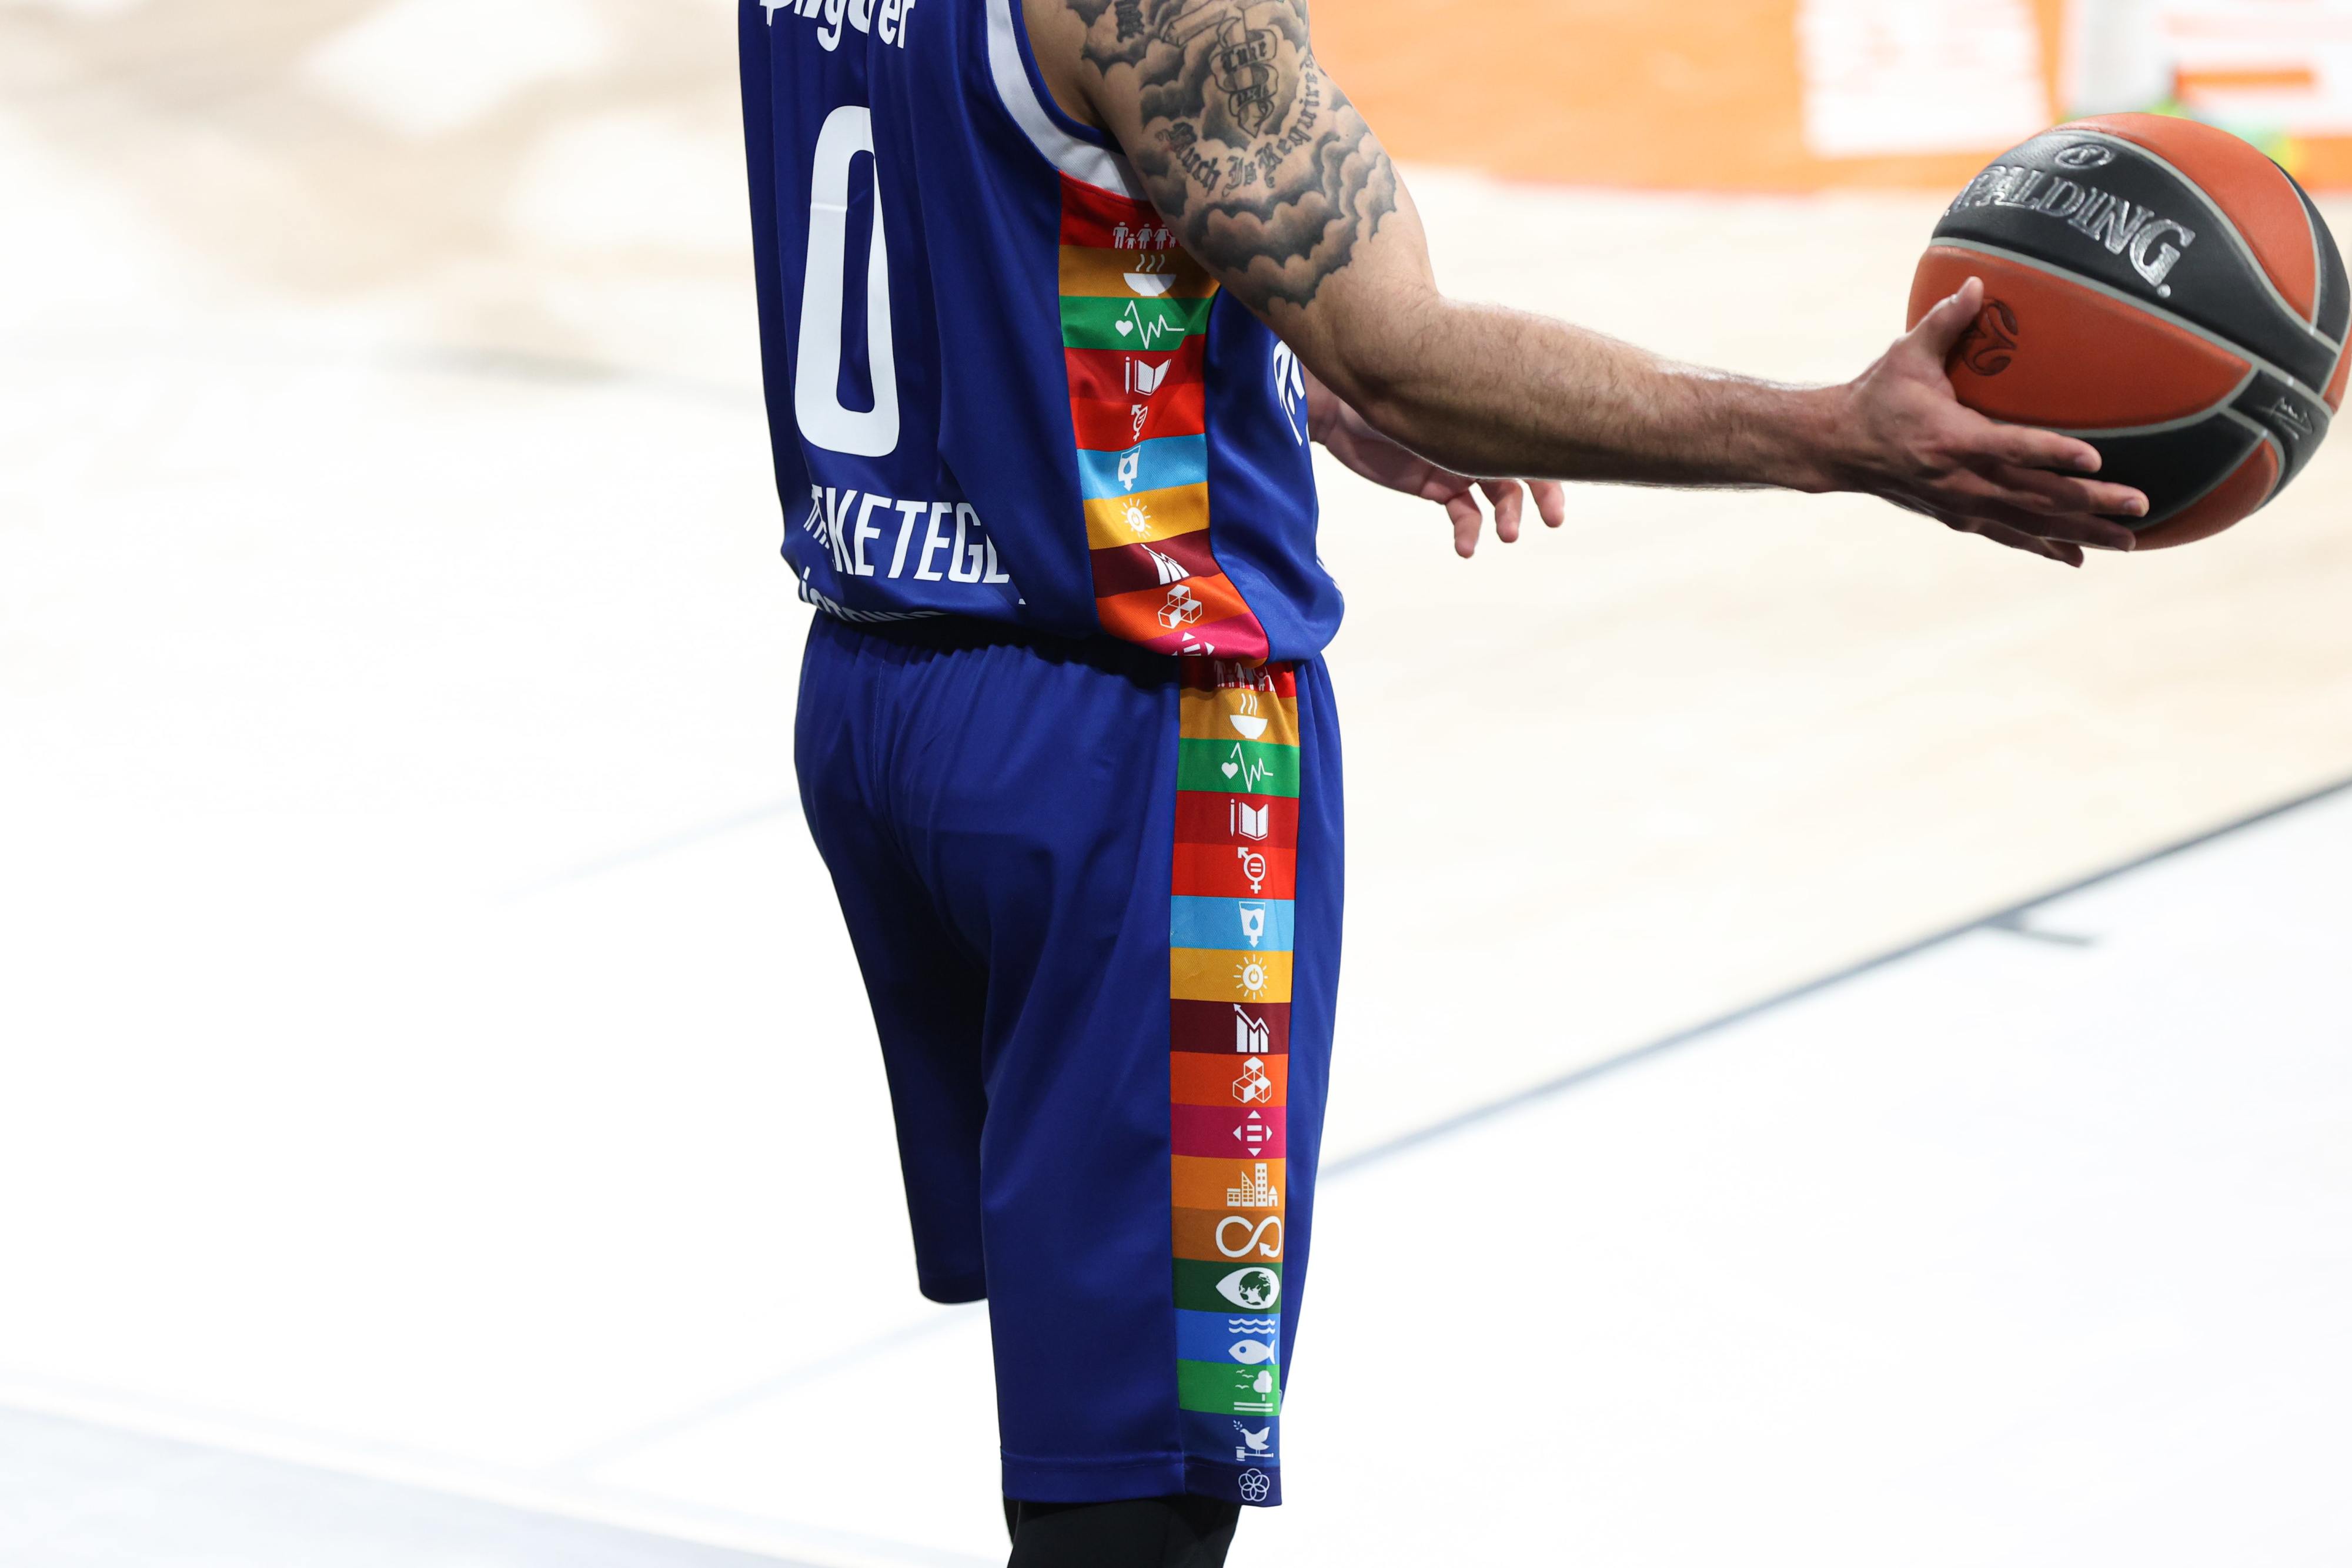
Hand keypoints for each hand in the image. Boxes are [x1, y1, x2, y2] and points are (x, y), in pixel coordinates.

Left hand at [1305, 371, 1565, 558]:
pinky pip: (1464, 515)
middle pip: (1526, 466)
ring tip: (1506, 535)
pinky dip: (1468, 532)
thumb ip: (1470, 382)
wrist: (1338, 402)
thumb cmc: (1383, 376)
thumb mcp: (1430, 378)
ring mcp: (1463, 462)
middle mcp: (1483, 434)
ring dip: (1507, 517)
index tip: (1570, 467)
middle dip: (1544, 493)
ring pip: (1500, 496)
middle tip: (1553, 517)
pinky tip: (1466, 548)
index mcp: (1490, 406)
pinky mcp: (1438, 486)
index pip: (1534, 431)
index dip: (1558, 452)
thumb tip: (1517, 356)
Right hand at [1832, 277, 2145, 566]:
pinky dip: (2045, 547)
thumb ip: (1946, 321)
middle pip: (2035, 497)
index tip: (2095, 458)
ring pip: (2030, 524)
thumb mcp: (1905, 355)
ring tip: (2128, 540)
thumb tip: (1977, 281)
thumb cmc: (1875, 396)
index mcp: (1951, 439)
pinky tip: (2078, 556)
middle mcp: (1959, 480)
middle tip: (2140, 505)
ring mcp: (1960, 504)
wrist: (1837, 448)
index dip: (2052, 453)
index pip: (2010, 448)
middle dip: (2090, 503)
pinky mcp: (1958, 516)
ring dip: (2081, 533)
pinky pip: (2010, 535)